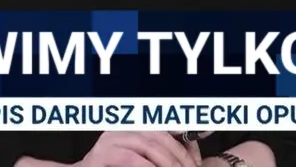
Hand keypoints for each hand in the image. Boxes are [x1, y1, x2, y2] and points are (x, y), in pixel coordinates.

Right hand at [76, 132, 200, 166]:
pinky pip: (129, 158)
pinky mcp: (100, 156)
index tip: (195, 165)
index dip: (183, 149)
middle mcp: (121, 132)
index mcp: (132, 131)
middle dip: (178, 159)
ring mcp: (109, 142)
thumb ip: (161, 156)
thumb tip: (191, 157)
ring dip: (167, 162)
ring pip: (147, 145)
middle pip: (159, 138)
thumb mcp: (141, 162)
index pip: (164, 133)